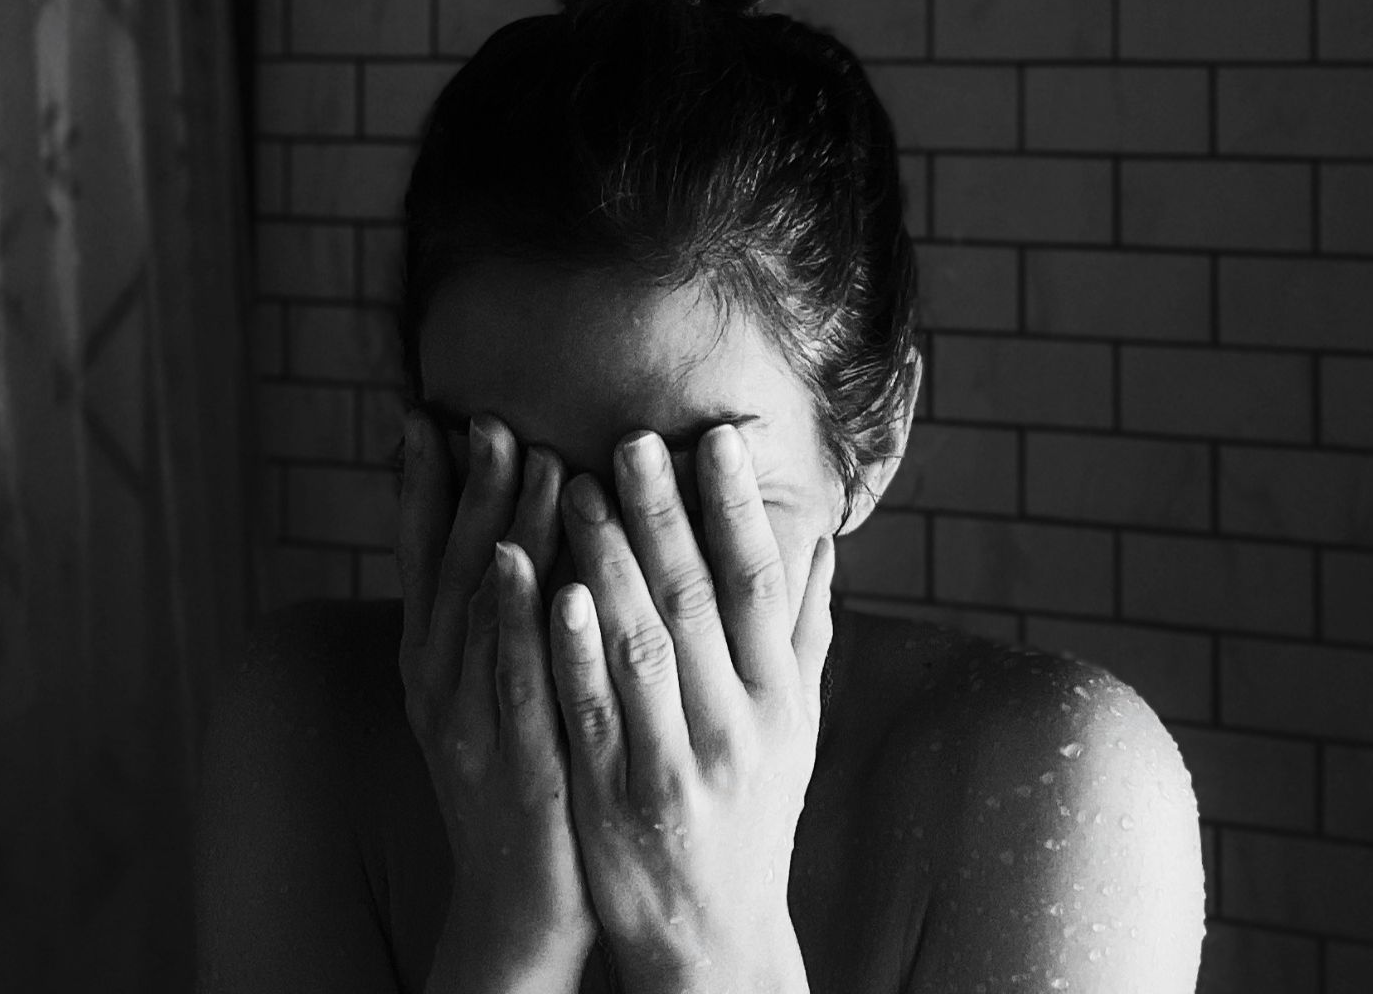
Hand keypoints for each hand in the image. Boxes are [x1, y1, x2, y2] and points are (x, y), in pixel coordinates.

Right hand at [397, 409, 597, 991]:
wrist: (520, 903)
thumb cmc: (523, 784)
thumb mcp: (499, 693)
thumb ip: (503, 621)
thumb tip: (516, 537)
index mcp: (431, 664)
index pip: (420, 559)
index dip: (420, 487)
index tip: (428, 415)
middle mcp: (437, 683)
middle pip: (448, 569)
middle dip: (467, 489)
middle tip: (490, 417)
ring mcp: (468, 722)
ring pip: (478, 610)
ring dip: (498, 528)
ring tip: (526, 458)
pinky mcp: (509, 760)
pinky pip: (507, 677)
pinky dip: (511, 617)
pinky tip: (524, 564)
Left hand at [549, 424, 834, 992]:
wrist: (714, 934)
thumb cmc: (752, 814)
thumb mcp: (795, 729)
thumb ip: (802, 634)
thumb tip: (823, 539)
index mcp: (779, 700)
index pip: (761, 585)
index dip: (738, 509)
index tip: (714, 438)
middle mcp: (737, 727)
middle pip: (699, 601)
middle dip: (662, 515)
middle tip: (627, 438)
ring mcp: (676, 764)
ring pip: (642, 646)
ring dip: (607, 562)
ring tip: (569, 488)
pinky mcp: (615, 797)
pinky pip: (592, 711)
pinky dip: (572, 647)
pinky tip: (550, 590)